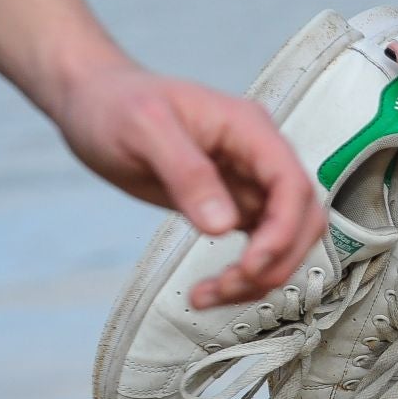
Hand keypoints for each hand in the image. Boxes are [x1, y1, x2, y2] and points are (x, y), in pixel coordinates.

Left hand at [50, 62, 325, 308]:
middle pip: (302, 218)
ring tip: (209, 295)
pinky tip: (212, 289)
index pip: (293, 184)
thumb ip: (187, 174)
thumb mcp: (144, 129)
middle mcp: (260, 156)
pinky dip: (244, 274)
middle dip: (275, 260)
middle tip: (229, 285)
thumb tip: (222, 225)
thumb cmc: (117, 104)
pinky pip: (259, 246)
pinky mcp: (235, 204)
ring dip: (261, 275)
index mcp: (249, 129)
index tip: (252, 264)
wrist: (95, 103)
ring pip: (286, 239)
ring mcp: (251, 182)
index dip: (283, 229)